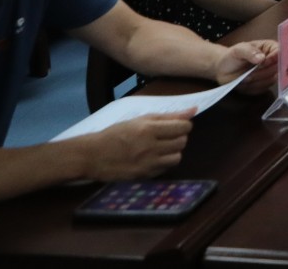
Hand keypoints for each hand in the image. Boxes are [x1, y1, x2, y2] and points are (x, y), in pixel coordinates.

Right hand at [79, 112, 193, 180]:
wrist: (93, 155)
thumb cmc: (116, 134)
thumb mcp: (140, 119)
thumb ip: (168, 116)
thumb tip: (194, 110)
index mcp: (148, 129)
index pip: (183, 127)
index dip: (184, 125)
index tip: (177, 126)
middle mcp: (150, 147)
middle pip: (182, 142)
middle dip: (178, 137)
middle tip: (167, 136)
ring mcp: (148, 164)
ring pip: (177, 157)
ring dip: (173, 151)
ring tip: (162, 148)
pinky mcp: (145, 176)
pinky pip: (165, 169)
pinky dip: (164, 162)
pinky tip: (154, 158)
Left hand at [216, 40, 278, 90]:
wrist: (224, 70)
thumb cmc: (232, 56)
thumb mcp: (238, 50)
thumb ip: (250, 52)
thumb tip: (262, 58)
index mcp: (271, 48)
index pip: (280, 53)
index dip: (272, 59)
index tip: (261, 63)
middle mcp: (273, 61)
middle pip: (277, 69)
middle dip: (261, 73)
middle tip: (248, 74)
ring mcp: (270, 74)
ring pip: (271, 80)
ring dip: (256, 81)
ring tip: (244, 78)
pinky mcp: (264, 85)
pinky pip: (264, 89)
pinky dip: (253, 88)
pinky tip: (245, 84)